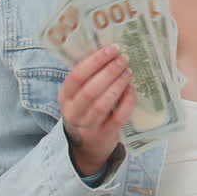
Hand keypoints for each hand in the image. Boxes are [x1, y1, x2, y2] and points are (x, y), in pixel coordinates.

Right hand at [59, 44, 134, 175]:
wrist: (87, 147)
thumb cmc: (85, 111)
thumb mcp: (78, 96)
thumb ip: (89, 77)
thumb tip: (110, 52)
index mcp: (65, 97)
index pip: (77, 76)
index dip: (95, 61)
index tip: (112, 49)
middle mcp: (73, 112)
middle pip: (90, 89)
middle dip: (109, 71)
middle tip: (124, 59)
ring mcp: (88, 126)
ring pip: (102, 103)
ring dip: (118, 85)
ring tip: (128, 72)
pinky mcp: (105, 135)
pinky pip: (118, 117)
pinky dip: (126, 101)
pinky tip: (131, 90)